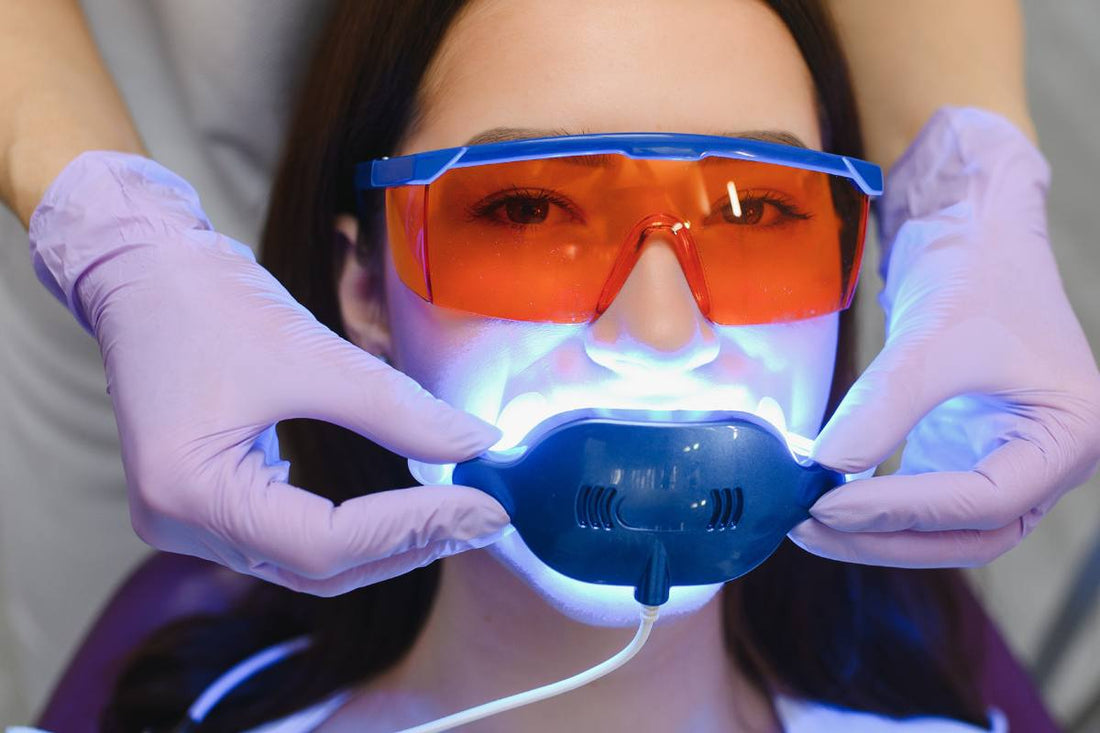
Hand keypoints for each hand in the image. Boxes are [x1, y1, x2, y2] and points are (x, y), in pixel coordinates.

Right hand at [29, 152, 508, 595]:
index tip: (484, 507)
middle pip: (317, 567)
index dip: (414, 529)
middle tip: (481, 518)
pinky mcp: (202, 505)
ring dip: (383, 544)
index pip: (325, 542)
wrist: (142, 274)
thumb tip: (478, 444)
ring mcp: (186, 522)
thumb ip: (399, 408)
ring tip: (452, 516)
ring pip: (305, 563)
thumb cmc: (208, 302)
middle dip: (407, 544)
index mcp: (190, 492)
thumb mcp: (312, 353)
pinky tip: (398, 510)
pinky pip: (286, 540)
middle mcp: (180, 524)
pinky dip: (348, 531)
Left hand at [790, 107, 1099, 567]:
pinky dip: (876, 506)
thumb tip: (825, 466)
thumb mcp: (934, 337)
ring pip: (943, 528)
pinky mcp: (963, 450)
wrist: (976, 231)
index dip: (901, 509)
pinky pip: (921, 499)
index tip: (829, 505)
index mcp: (1067, 435)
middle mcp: (1045, 460)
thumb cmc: (978, 272)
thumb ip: (884, 405)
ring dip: (876, 532)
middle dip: (885, 537)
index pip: (983, 500)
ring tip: (807, 523)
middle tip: (810, 528)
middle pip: (967, 533)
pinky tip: (826, 502)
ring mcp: (1005, 460)